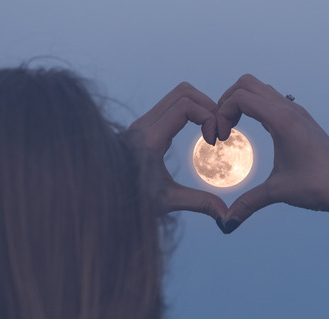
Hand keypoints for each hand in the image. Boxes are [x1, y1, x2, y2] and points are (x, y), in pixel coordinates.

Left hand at [126, 82, 227, 221]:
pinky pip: (171, 105)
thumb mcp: (167, 201)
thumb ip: (199, 203)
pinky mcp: (144, 126)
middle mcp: (143, 125)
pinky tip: (198, 132)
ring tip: (210, 130)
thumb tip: (225, 216)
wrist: (103, 196)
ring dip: (199, 106)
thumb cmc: (130, 201)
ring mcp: (142, 123)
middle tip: (218, 130)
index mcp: (149, 139)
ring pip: (177, 95)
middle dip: (208, 106)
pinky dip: (190, 111)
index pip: (185, 106)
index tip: (215, 140)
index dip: (208, 117)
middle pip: (184, 92)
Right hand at [215, 74, 328, 232]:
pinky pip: (273, 100)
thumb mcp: (277, 192)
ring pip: (261, 89)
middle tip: (220, 126)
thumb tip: (226, 224)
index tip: (218, 137)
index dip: (220, 113)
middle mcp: (290, 109)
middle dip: (227, 100)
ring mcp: (298, 112)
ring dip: (242, 102)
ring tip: (233, 127)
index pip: (240, 97)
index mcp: (282, 119)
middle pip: (247, 83)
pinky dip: (256, 107)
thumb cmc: (317, 187)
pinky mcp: (303, 120)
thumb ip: (248, 203)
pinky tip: (255, 131)